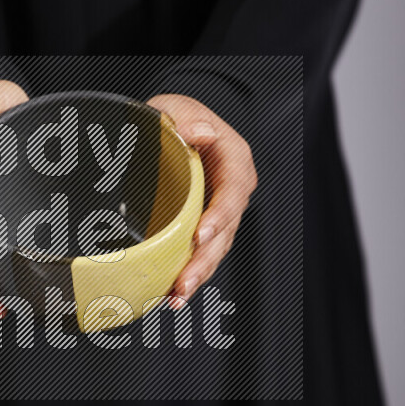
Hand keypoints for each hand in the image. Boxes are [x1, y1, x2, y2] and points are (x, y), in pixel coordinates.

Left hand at [147, 94, 257, 308]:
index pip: (232, 191)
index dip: (220, 215)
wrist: (173, 129)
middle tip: (183, 282)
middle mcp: (232, 191)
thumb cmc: (178, 118)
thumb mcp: (175, 108)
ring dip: (196, 275)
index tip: (201, 234)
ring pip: (215, 250)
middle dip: (204, 260)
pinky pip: (200, 253)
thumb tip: (199, 132)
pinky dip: (188, 274)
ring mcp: (219, 213)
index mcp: (234, 160)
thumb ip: (182, 117)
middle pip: (225, 232)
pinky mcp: (204, 228)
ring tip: (176, 297)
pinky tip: (171, 294)